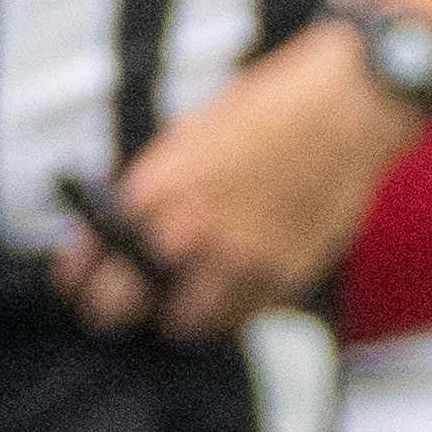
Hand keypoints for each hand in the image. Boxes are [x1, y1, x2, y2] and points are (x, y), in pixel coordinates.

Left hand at [55, 30, 411, 339]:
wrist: (350, 107)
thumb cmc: (270, 108)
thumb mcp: (188, 139)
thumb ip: (151, 194)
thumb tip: (119, 233)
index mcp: (150, 193)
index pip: (85, 267)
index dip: (81, 278)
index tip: (83, 283)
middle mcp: (185, 237)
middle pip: (117, 310)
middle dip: (120, 303)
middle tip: (135, 295)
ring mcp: (235, 265)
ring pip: (186, 324)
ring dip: (189, 307)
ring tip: (203, 280)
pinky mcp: (282, 280)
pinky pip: (244, 314)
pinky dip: (241, 301)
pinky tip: (252, 265)